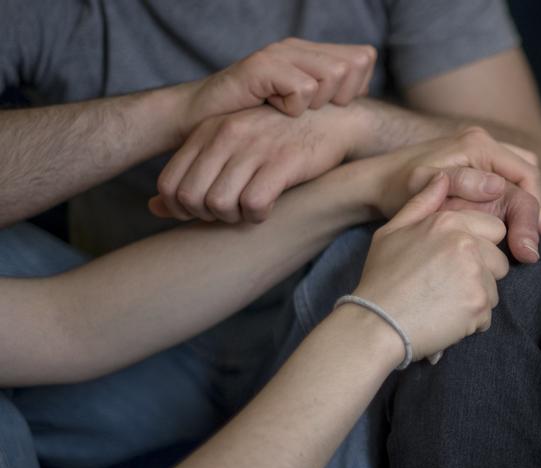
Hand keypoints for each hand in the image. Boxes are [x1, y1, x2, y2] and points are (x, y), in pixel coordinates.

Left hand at [151, 104, 369, 222]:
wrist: (331, 121)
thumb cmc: (277, 138)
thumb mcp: (228, 146)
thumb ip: (191, 173)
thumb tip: (154, 208)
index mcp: (207, 130)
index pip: (169, 183)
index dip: (180, 210)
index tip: (203, 213)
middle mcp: (226, 135)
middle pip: (191, 198)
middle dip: (207, 216)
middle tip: (229, 213)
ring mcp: (254, 147)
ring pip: (219, 204)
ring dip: (233, 218)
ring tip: (249, 210)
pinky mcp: (283, 162)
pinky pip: (253, 205)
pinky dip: (257, 216)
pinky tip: (269, 208)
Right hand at [179, 38, 375, 134]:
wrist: (202, 123)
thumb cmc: (256, 122)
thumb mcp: (302, 110)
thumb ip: (331, 97)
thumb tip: (362, 93)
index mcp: (311, 54)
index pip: (363, 57)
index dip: (358, 87)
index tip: (333, 106)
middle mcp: (298, 48)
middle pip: (351, 65)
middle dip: (340, 97)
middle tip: (310, 112)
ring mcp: (279, 53)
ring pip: (331, 74)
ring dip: (316, 103)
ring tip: (290, 110)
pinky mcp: (261, 66)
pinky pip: (302, 88)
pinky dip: (292, 108)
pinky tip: (272, 108)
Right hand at [352, 173, 508, 363]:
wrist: (375, 324)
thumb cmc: (381, 278)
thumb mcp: (392, 232)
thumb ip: (422, 203)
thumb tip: (442, 177)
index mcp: (449, 221)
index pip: (494, 228)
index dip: (479, 246)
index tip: (455, 263)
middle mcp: (467, 243)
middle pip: (499, 259)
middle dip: (482, 273)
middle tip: (447, 286)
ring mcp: (475, 274)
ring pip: (495, 287)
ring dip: (476, 297)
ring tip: (443, 302)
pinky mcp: (479, 304)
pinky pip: (488, 313)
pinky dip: (470, 321)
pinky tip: (444, 318)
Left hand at [364, 127, 540, 263]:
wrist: (375, 181)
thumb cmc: (397, 186)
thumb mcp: (425, 185)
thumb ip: (461, 183)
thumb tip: (499, 187)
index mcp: (479, 145)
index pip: (525, 175)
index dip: (534, 211)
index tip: (534, 245)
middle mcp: (486, 146)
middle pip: (531, 178)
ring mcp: (484, 158)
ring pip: (525, 182)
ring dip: (537, 210)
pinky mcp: (478, 172)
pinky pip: (511, 187)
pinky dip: (523, 208)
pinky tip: (529, 230)